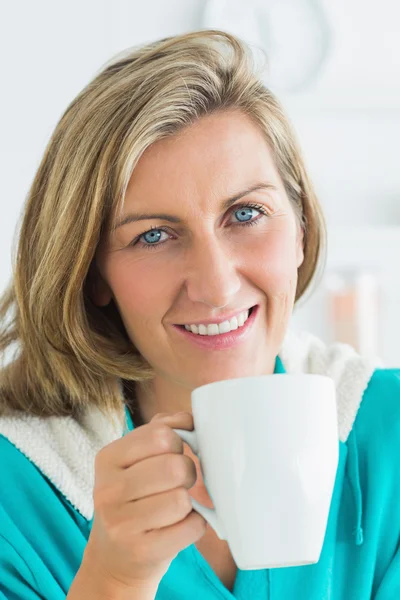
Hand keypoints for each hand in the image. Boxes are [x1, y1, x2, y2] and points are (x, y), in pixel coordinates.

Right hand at [83, 411, 206, 590]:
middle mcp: (108, 490)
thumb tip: (188, 418)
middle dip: (187, 473)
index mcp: (108, 458)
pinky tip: (177, 527)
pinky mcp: (141, 552)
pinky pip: (191, 528)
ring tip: (175, 507)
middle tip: (180, 482)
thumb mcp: (135, 461)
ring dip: (189, 503)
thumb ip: (161, 429)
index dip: (177, 443)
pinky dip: (194, 526)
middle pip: (175, 467)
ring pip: (182, 499)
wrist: (114, 560)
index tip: (172, 455)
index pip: (160, 435)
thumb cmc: (134, 500)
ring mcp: (121, 524)